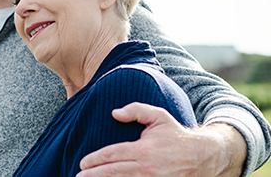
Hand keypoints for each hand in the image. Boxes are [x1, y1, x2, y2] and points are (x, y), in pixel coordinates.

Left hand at [77, 102, 245, 176]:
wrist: (202, 156)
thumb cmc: (175, 134)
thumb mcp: (158, 116)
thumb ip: (136, 110)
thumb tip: (114, 113)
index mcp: (144, 150)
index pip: (113, 155)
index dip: (95, 159)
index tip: (82, 162)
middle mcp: (147, 168)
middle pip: (113, 172)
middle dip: (94, 175)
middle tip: (78, 176)